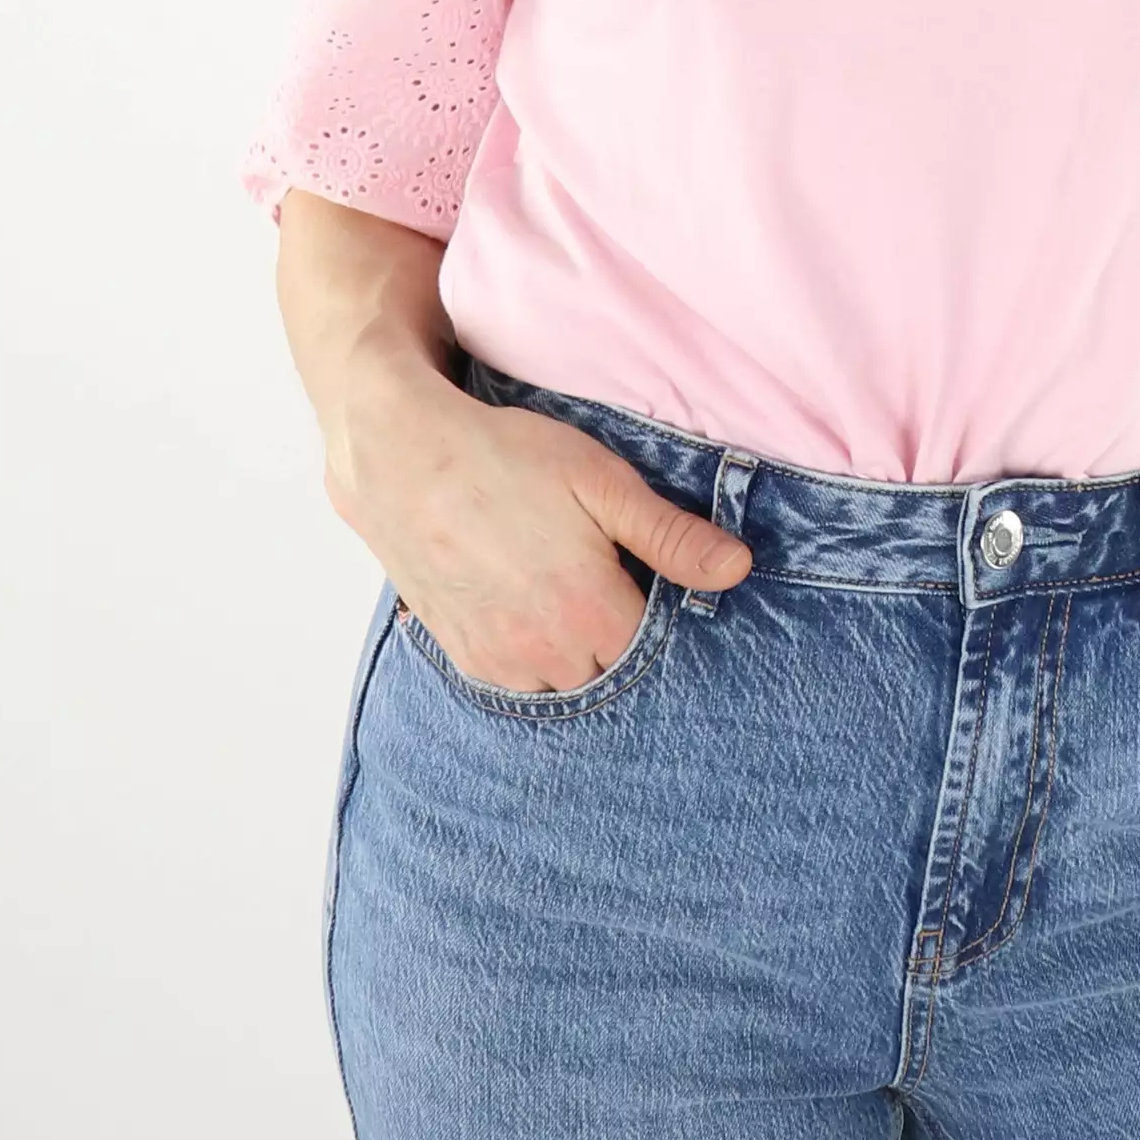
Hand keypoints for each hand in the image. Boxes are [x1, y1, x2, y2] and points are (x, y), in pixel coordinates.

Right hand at [321, 354, 753, 689]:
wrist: (402, 456)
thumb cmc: (505, 457)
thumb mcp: (601, 481)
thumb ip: (670, 536)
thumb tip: (736, 568)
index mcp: (590, 613)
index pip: (656, 650)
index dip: (664, 615)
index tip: (652, 578)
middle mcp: (544, 653)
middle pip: (611, 672)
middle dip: (621, 637)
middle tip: (610, 578)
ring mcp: (498, 660)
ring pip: (564, 682)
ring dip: (577, 652)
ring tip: (570, 592)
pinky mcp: (462, 654)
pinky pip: (517, 678)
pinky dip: (535, 655)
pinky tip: (532, 605)